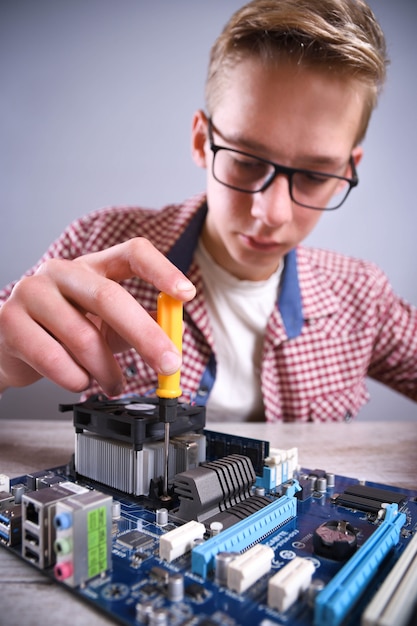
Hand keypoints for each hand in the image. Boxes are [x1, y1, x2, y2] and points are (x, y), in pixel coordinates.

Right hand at [0, 238, 195, 395]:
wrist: (9, 347)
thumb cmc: (64, 333)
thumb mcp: (103, 324)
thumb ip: (134, 326)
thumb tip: (168, 340)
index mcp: (92, 265)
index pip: (132, 252)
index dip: (162, 270)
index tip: (186, 295)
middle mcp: (61, 271)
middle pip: (110, 297)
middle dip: (146, 336)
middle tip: (169, 364)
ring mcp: (32, 292)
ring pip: (83, 337)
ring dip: (107, 371)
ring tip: (113, 384)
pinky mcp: (10, 322)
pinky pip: (54, 359)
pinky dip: (76, 379)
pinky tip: (80, 381)